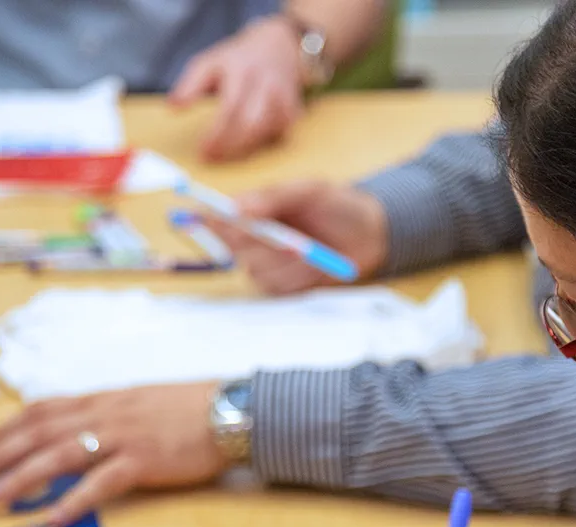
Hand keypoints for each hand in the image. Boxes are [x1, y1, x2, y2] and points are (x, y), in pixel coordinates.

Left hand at [0, 383, 226, 526]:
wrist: (231, 409)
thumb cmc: (192, 409)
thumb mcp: (140, 402)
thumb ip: (109, 415)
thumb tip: (82, 431)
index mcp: (103, 401)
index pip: (40, 411)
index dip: (6, 432)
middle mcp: (105, 415)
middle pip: (38, 433)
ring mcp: (123, 437)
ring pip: (58, 455)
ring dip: (21, 478)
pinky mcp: (144, 460)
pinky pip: (100, 482)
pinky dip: (73, 500)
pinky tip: (53, 518)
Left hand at [169, 16, 303, 161]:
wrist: (278, 47)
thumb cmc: (237, 60)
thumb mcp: (209, 63)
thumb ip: (190, 85)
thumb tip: (173, 108)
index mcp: (241, 71)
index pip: (230, 107)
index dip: (217, 134)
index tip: (203, 151)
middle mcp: (265, 85)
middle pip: (250, 124)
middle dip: (230, 146)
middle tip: (212, 159)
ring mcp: (283, 99)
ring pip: (265, 133)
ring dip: (245, 149)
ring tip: (226, 156)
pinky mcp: (293, 112)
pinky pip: (278, 136)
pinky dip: (262, 146)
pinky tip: (246, 148)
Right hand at [204, 180, 389, 293]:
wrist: (371, 234)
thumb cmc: (339, 205)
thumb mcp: (309, 190)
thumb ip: (272, 197)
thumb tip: (236, 208)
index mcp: (255, 210)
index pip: (219, 218)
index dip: (208, 221)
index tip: (204, 222)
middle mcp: (255, 239)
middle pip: (234, 248)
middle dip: (263, 245)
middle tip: (293, 241)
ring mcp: (268, 264)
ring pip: (257, 270)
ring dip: (287, 262)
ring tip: (312, 249)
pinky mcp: (283, 286)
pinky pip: (278, 287)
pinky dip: (299, 277)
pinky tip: (316, 265)